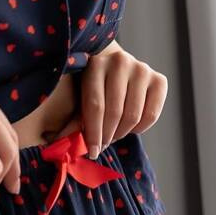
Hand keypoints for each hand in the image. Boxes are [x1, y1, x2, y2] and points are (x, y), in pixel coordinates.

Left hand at [48, 43, 167, 158]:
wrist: (116, 67)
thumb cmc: (93, 88)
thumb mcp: (80, 98)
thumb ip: (72, 121)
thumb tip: (56, 143)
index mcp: (95, 64)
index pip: (95, 105)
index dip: (93, 133)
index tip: (92, 152)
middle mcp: (120, 61)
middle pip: (115, 112)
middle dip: (107, 136)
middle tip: (102, 145)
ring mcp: (142, 69)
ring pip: (133, 116)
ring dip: (122, 133)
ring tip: (113, 135)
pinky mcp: (159, 79)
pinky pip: (151, 115)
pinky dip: (140, 129)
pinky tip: (130, 127)